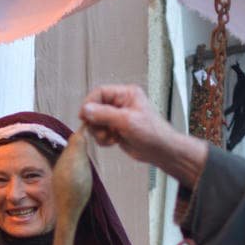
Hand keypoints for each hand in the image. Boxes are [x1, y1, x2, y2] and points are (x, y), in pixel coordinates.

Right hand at [79, 84, 208, 185]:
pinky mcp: (115, 129)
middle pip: (94, 108)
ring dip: (99, 132)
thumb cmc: (152, 133)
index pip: (100, 92)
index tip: (84, 116)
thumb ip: (104, 114)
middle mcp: (120, 103)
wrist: (160, 151)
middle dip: (95, 122)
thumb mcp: (127, 121)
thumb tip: (86, 109)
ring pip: (95, 122)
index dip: (89, 103)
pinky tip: (114, 141)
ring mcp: (117, 117)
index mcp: (126, 94)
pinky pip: (99, 132)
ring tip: (111, 137)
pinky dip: (103, 139)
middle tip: (102, 130)